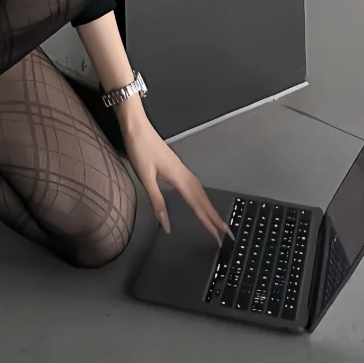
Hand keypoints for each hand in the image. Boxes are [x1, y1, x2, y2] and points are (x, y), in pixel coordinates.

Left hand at [120, 113, 232, 245]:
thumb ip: (157, 201)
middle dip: (214, 216)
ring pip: (200, 191)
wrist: (137, 126)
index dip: (208, 221)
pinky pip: (195, 185)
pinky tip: (200, 199)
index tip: (219, 235)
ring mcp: (181, 168)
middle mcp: (184, 173)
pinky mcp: (177, 165)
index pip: (197, 204)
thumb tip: (166, 225)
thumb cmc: (140, 150)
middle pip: (203, 198)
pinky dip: (201, 196)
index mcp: (178, 178)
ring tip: (217, 220)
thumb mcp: (145, 178)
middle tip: (226, 233)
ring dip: (209, 206)